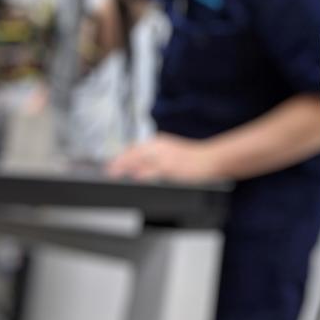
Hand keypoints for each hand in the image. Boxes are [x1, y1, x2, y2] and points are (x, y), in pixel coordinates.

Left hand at [107, 133, 221, 182]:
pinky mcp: (171, 167)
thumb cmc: (193, 158)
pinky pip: (153, 169)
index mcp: (159, 142)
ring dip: (126, 166)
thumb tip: (135, 170)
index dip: (121, 157)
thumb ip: (153, 160)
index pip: (134, 148)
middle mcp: (160, 147)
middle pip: (134, 153)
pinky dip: (142, 173)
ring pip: (140, 160)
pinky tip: (134, 177)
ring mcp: (165, 157)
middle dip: (119, 161)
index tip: (111, 164)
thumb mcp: (171, 154)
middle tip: (108, 170)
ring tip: (114, 173)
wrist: (211, 159)